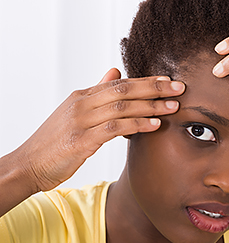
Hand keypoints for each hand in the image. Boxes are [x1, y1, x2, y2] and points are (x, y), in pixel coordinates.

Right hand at [13, 68, 184, 191]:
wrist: (29, 164)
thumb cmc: (56, 140)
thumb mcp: (76, 112)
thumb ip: (97, 92)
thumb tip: (115, 71)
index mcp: (83, 96)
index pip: (120, 83)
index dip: (146, 81)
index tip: (168, 81)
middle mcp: (82, 104)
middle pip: (124, 90)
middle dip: (154, 88)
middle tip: (179, 88)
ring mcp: (81, 121)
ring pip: (122, 107)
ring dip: (151, 106)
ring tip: (173, 107)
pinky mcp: (81, 140)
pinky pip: (114, 128)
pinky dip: (136, 125)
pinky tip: (154, 125)